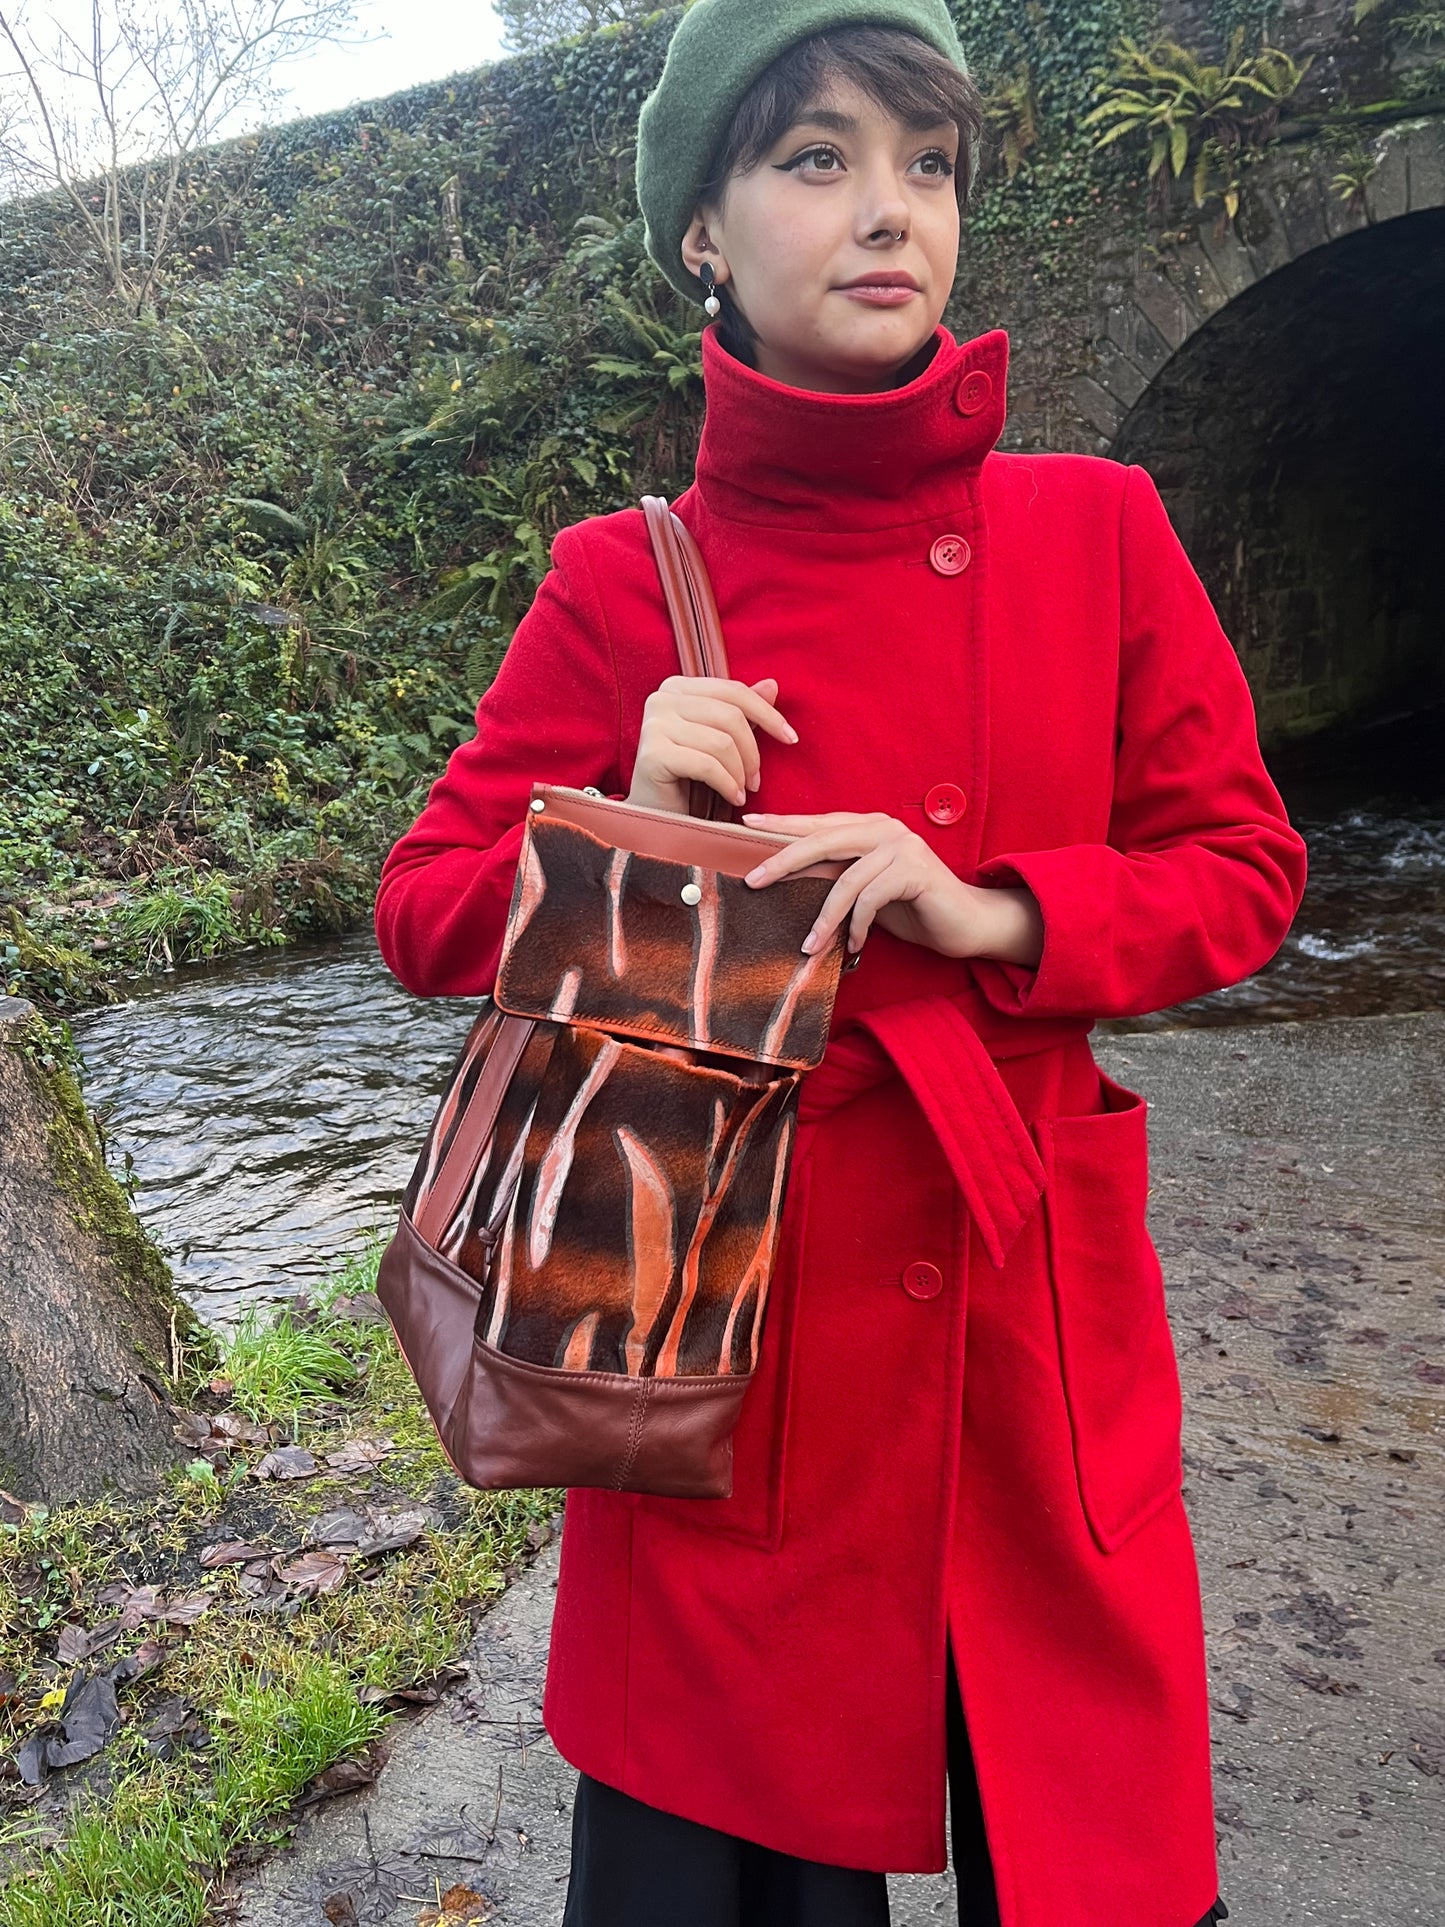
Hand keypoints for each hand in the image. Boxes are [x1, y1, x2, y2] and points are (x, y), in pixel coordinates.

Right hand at [627, 675, 796, 815]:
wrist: (655, 816)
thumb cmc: (687, 778)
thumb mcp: (720, 741)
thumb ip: (742, 711)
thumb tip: (772, 685)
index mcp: (677, 688)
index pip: (734, 692)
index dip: (768, 715)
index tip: (791, 739)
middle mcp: (661, 699)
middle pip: (730, 716)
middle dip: (752, 753)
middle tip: (756, 781)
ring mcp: (653, 725)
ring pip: (721, 742)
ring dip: (740, 773)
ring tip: (742, 791)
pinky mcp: (652, 754)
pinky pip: (707, 765)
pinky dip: (727, 785)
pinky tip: (732, 798)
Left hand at [740, 810, 1043, 967]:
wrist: (966, 923)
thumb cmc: (912, 908)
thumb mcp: (866, 889)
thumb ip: (836, 876)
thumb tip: (786, 877)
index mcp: (870, 826)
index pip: (818, 823)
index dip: (782, 824)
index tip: (746, 824)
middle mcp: (884, 829)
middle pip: (822, 840)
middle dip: (784, 861)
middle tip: (754, 881)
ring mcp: (902, 847)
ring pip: (846, 879)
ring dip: (824, 918)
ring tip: (810, 946)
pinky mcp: (915, 871)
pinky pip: (871, 899)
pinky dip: (857, 925)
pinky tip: (853, 946)